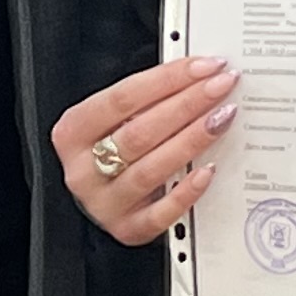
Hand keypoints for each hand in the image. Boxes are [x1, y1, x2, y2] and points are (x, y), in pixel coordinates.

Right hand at [53, 57, 241, 245]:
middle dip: (186, 105)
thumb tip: (197, 77)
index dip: (167, 79)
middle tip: (221, 86)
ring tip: (222, 118)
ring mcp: (105, 203)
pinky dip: (186, 191)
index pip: (122, 98)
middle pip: (139, 132)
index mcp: (73, 133)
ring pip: (152, 169)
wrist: (99, 197)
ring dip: (192, 140)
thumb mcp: (111, 120)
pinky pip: (161, 214)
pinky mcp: (128, 229)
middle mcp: (84, 170)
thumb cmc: (107, 149)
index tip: (204, 66)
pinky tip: (208, 170)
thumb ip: (145, 100)